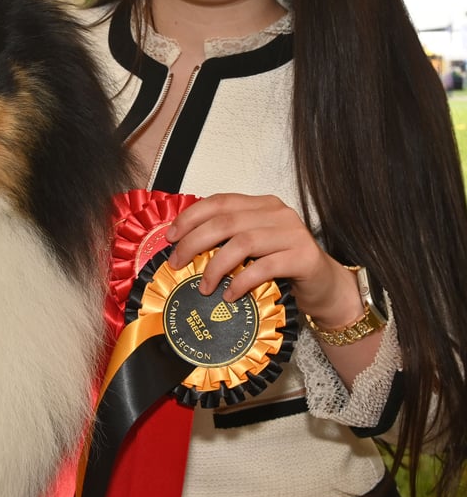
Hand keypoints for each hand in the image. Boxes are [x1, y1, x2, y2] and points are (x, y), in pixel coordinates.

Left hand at [166, 193, 359, 325]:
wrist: (326, 287)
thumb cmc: (284, 268)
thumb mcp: (253, 248)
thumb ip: (228, 240)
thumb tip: (183, 249)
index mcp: (262, 205)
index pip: (221, 201)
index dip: (192, 217)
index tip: (171, 237)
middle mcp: (278, 213)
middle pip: (226, 221)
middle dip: (194, 242)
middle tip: (178, 264)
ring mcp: (293, 233)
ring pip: (243, 242)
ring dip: (216, 266)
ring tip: (204, 287)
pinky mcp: (304, 257)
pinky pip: (264, 267)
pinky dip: (241, 282)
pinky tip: (230, 295)